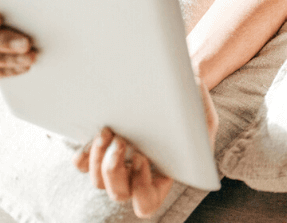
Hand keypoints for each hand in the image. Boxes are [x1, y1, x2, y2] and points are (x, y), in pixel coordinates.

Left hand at [74, 80, 217, 218]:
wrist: (173, 84)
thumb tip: (185, 127)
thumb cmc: (192, 105)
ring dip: (99, 159)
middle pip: (117, 194)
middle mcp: (136, 177)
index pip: (145, 203)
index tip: (142, 157)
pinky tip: (98, 134)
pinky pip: (81, 164)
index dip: (140, 188)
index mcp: (164, 177)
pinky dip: (84, 155)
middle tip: (122, 141)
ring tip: (108, 131)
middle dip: (114, 170)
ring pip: (98, 181)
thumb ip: (200, 130)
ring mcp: (116, 165)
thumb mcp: (204, 118)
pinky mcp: (100, 150)